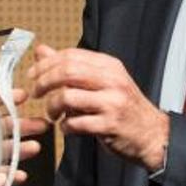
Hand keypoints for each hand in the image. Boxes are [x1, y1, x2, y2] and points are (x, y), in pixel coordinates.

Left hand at [29, 44, 168, 170]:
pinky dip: (65, 127)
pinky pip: (76, 123)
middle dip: (44, 82)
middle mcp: (112, 80)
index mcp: (109, 66)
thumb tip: (42, 50)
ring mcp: (112, 102)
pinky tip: (67, 128)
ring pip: (68, 97)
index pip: (70, 55)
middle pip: (67, 72)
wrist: (152, 134)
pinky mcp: (109, 124)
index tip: (33, 75)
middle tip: (36, 93)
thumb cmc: (124, 107)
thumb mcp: (101, 81)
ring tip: (53, 114)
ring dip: (52, 107)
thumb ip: (70, 66)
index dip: (46, 64)